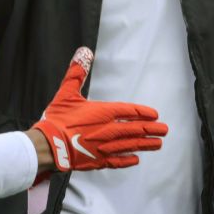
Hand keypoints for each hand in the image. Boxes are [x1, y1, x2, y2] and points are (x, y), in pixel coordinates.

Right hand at [31, 47, 166, 175]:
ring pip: (130, 145)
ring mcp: (104, 147)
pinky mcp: (97, 161)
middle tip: (164, 130)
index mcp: (102, 112)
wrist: (49, 146)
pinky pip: (117, 161)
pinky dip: (128, 160)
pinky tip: (136, 160)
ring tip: (158, 144)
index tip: (154, 115)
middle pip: (135, 129)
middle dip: (151, 129)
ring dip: (145, 144)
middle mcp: (108, 130)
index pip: (129, 111)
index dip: (143, 113)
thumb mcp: (66, 92)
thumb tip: (84, 52)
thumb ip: (77, 72)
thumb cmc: (57, 119)